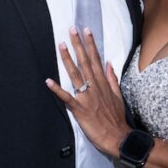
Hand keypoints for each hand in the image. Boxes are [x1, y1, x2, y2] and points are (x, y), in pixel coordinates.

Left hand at [46, 27, 130, 155]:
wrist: (118, 137)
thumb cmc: (117, 119)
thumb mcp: (118, 96)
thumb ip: (112, 79)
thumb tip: (109, 64)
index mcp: (103, 83)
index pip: (96, 59)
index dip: (90, 44)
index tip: (86, 31)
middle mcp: (95, 87)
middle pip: (86, 62)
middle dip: (78, 45)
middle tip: (72, 30)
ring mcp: (87, 97)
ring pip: (76, 75)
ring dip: (68, 60)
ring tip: (62, 46)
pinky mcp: (80, 109)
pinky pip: (67, 98)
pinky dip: (57, 90)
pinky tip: (49, 81)